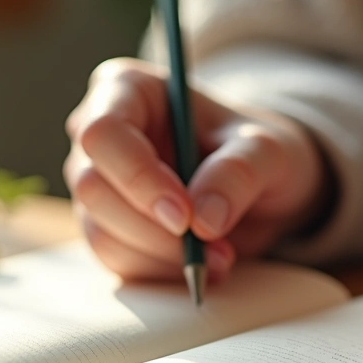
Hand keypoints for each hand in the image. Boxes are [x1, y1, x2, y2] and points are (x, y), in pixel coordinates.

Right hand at [65, 58, 325, 280]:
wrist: (261, 190)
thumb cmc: (257, 152)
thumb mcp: (269, 150)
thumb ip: (239, 172)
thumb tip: (204, 219)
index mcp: (128, 90)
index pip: (103, 132)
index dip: (138, 178)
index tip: (185, 216)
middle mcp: (100, 135)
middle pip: (93, 188)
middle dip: (155, 229)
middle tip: (216, 247)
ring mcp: (98, 184)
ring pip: (102, 232)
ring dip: (165, 257)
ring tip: (222, 257)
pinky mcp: (107, 228)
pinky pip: (117, 261)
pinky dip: (163, 272)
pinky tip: (204, 265)